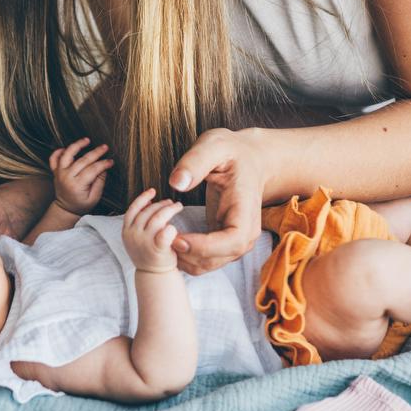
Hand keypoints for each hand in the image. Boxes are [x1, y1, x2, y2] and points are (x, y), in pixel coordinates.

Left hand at [50, 137, 113, 213]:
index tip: (111, 161)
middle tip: (105, 147)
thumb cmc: (81, 204)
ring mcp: (59, 173)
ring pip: (67, 155)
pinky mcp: (55, 171)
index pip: (92, 170)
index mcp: (77, 185)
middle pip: (82, 160)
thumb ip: (99, 182)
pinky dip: (58, 151)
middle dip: (96, 153)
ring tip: (87, 140)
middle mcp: (67, 177)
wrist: (66, 208)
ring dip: (77, 146)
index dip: (103, 164)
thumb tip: (104, 168)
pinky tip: (67, 148)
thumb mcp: (94, 198)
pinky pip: (54, 158)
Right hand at [121, 188, 182, 273]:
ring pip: (158, 218)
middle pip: (148, 212)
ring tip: (178, 206)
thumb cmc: (150, 253)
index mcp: (126, 231)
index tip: (153, 191)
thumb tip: (149, 202)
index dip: (143, 198)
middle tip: (172, 202)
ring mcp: (144, 242)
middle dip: (161, 204)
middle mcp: (133, 235)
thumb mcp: (139, 237)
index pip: (133, 209)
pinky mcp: (157, 249)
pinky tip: (176, 226)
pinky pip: (166, 233)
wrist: (154, 275)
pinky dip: (171, 227)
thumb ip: (141, 221)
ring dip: (169, 209)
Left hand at [166, 127, 268, 274]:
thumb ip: (196, 162)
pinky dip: (183, 256)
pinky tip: (167, 239)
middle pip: (218, 258)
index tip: (177, 238)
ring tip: (161, 237)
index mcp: (246, 212)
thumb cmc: (232, 152)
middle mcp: (245, 233)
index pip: (232, 242)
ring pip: (207, 264)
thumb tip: (176, 182)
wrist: (249, 160)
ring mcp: (234, 241)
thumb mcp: (214, 146)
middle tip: (161, 237)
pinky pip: (202, 260)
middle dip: (187, 253)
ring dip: (182, 258)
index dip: (204, 246)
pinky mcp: (222, 242)